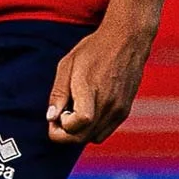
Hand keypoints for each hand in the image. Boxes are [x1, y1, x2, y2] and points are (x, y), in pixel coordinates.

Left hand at [46, 20, 152, 145]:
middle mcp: (107, 103)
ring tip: (74, 110)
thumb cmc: (93, 50)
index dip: (61, 126)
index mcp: (90, 89)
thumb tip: (50, 118)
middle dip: (65, 134)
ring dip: (79, 132)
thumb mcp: (68, 64)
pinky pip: (105, 131)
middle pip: (83, 137)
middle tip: (59, 118)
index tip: (56, 115)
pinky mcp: (124, 111)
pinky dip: (93, 129)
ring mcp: (118, 109)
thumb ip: (58, 93)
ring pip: (93, 137)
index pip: (78, 123)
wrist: (127, 41)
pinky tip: (88, 109)